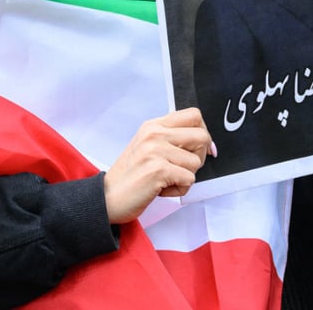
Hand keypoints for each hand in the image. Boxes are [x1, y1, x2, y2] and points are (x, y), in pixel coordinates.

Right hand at [103, 108, 212, 223]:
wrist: (108, 197)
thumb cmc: (130, 176)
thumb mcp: (147, 146)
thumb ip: (170, 138)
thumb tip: (204, 141)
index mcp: (153, 125)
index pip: (193, 115)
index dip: (204, 132)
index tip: (201, 148)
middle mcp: (154, 134)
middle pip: (202, 136)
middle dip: (200, 156)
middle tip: (183, 168)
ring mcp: (155, 150)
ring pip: (196, 162)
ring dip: (186, 177)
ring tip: (165, 180)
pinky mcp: (158, 169)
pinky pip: (189, 179)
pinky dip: (179, 189)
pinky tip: (161, 189)